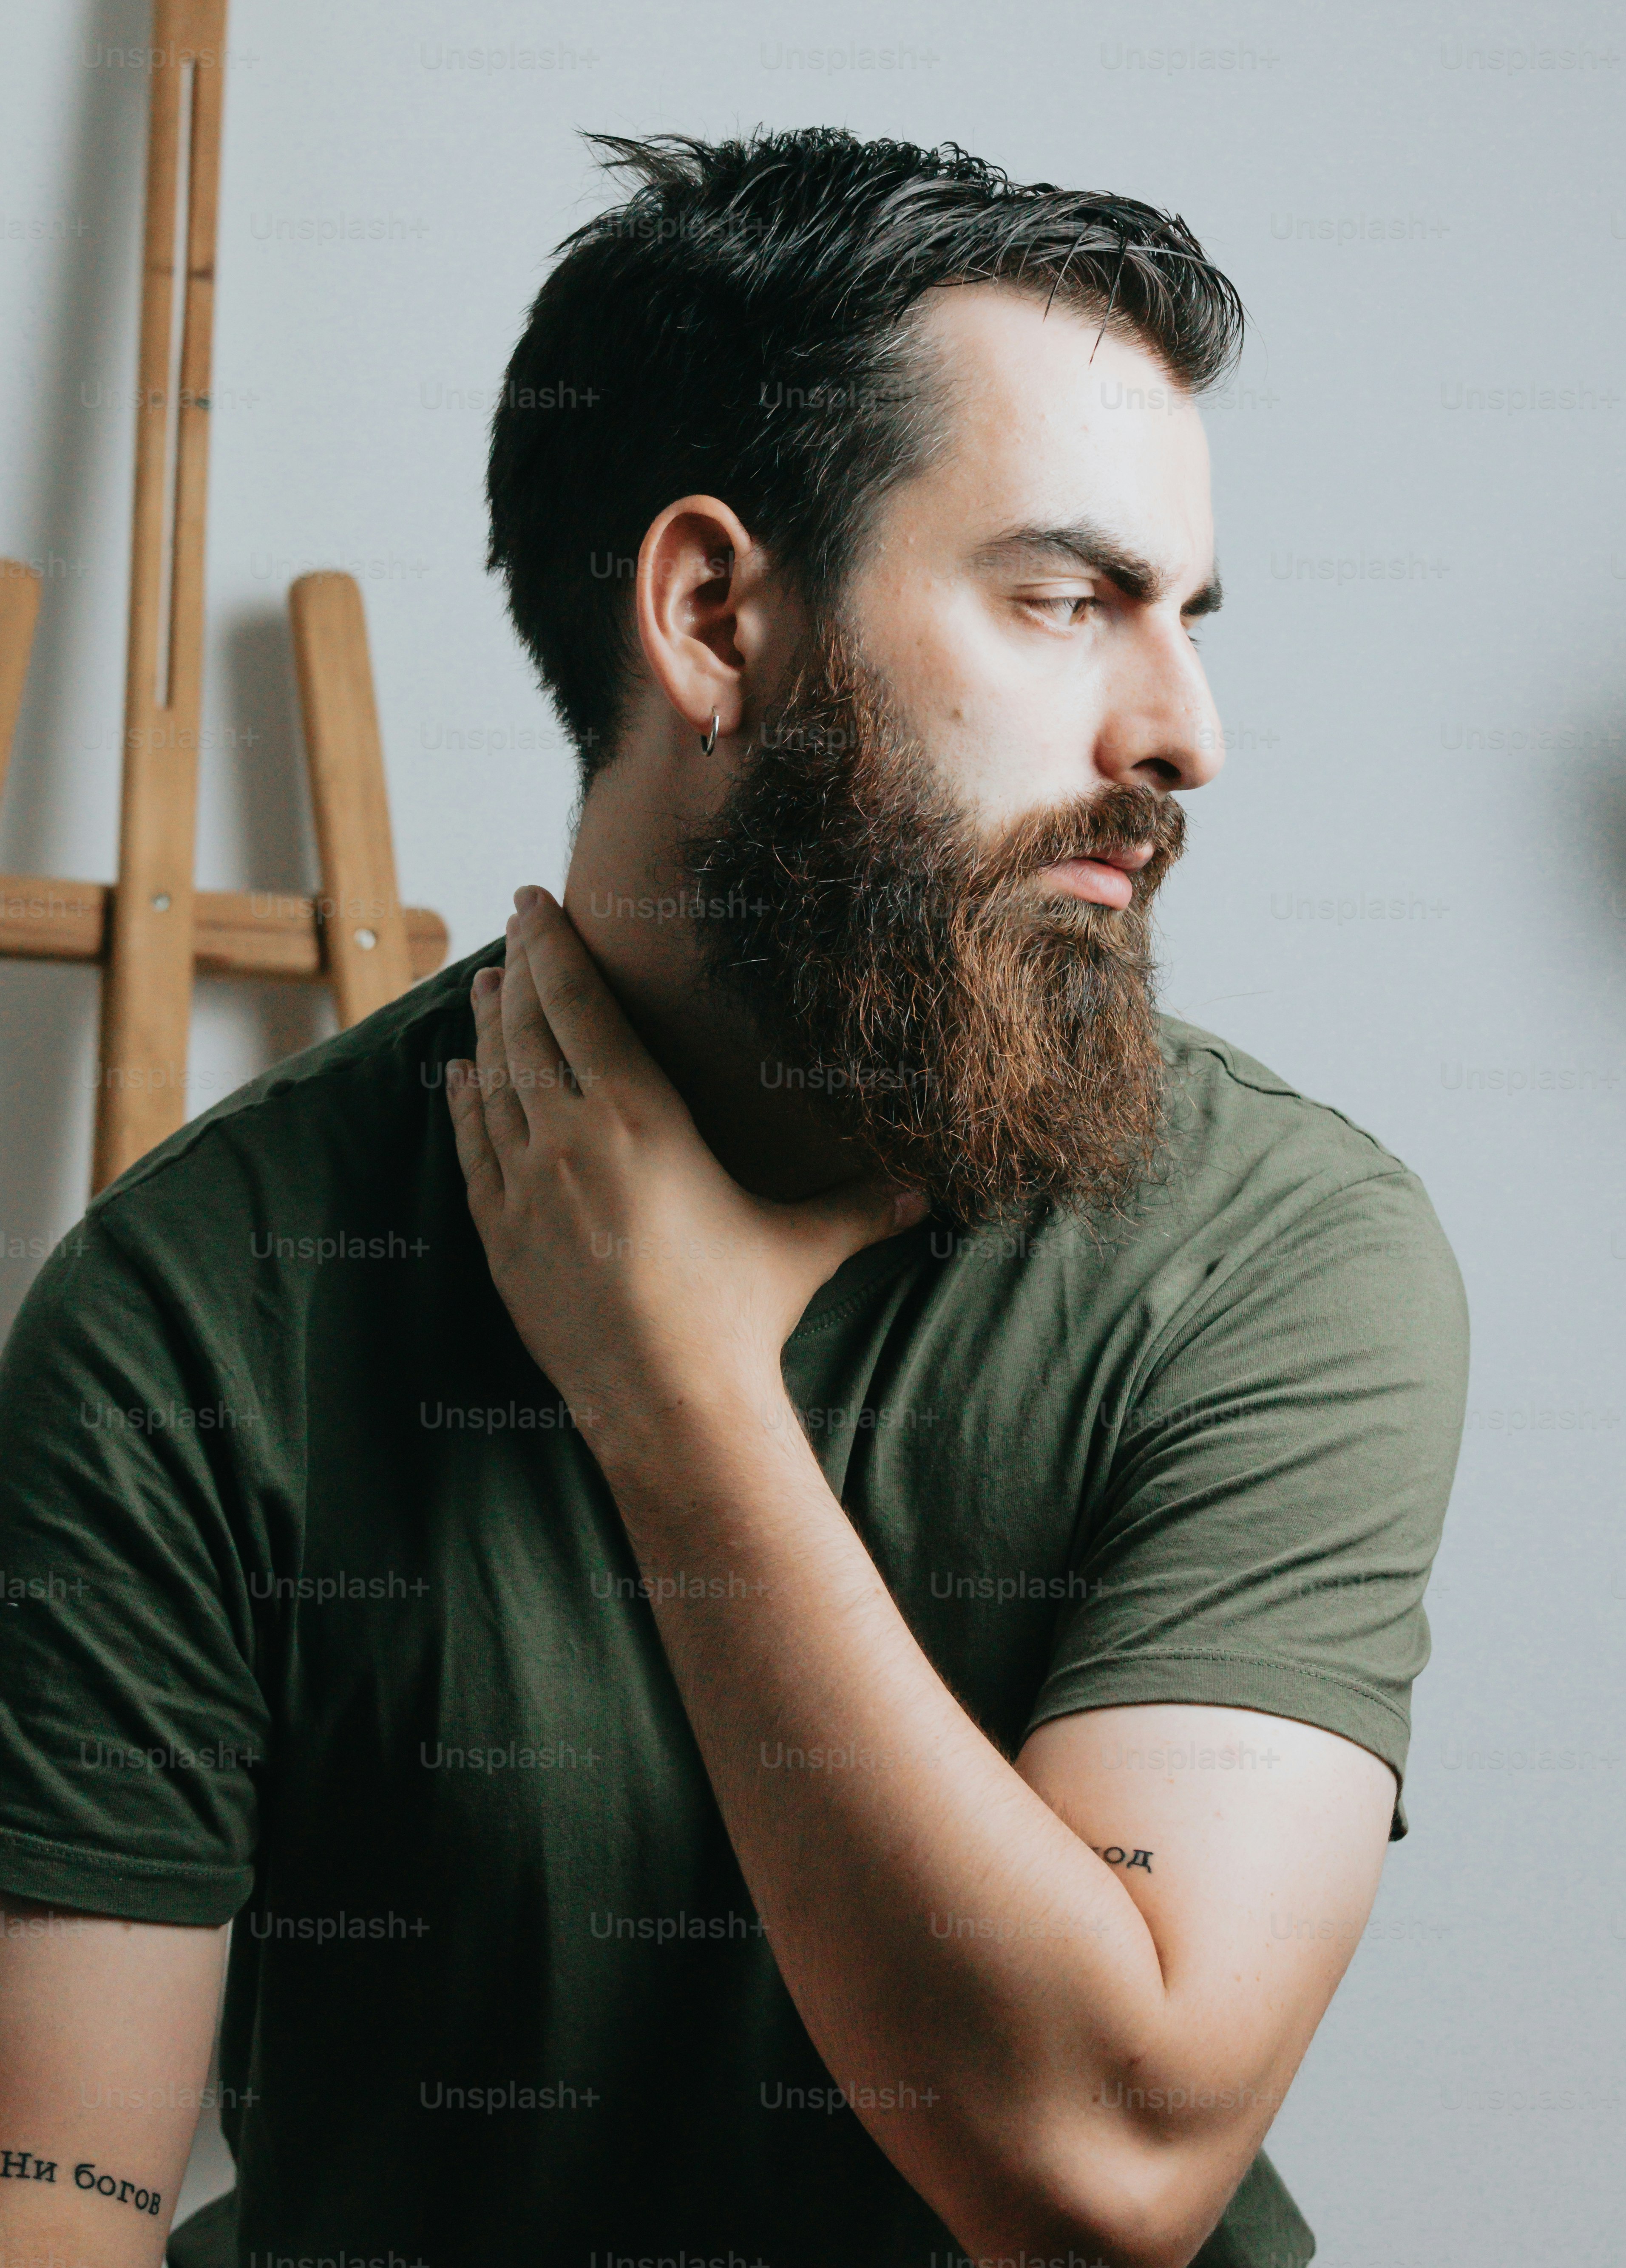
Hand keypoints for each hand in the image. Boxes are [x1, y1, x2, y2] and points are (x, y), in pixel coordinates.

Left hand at [446, 886, 925, 1456]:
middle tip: (515, 926)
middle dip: (520, 968)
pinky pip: (473, 1146)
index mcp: (642, 1117)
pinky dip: (464, 1102)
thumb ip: (861, 1206)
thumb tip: (929, 1193)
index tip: (537, 903)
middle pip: (529, 1026)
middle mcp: (572, 1137)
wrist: (667, 1404)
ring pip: (493, 1079)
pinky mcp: (501, 1234)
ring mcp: (526, 1185)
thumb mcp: (803, 1245)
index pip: (581, 1003)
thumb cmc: (738, 1316)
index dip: (554, 945)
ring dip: (488, 1025)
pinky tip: (459, 1076)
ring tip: (487, 985)